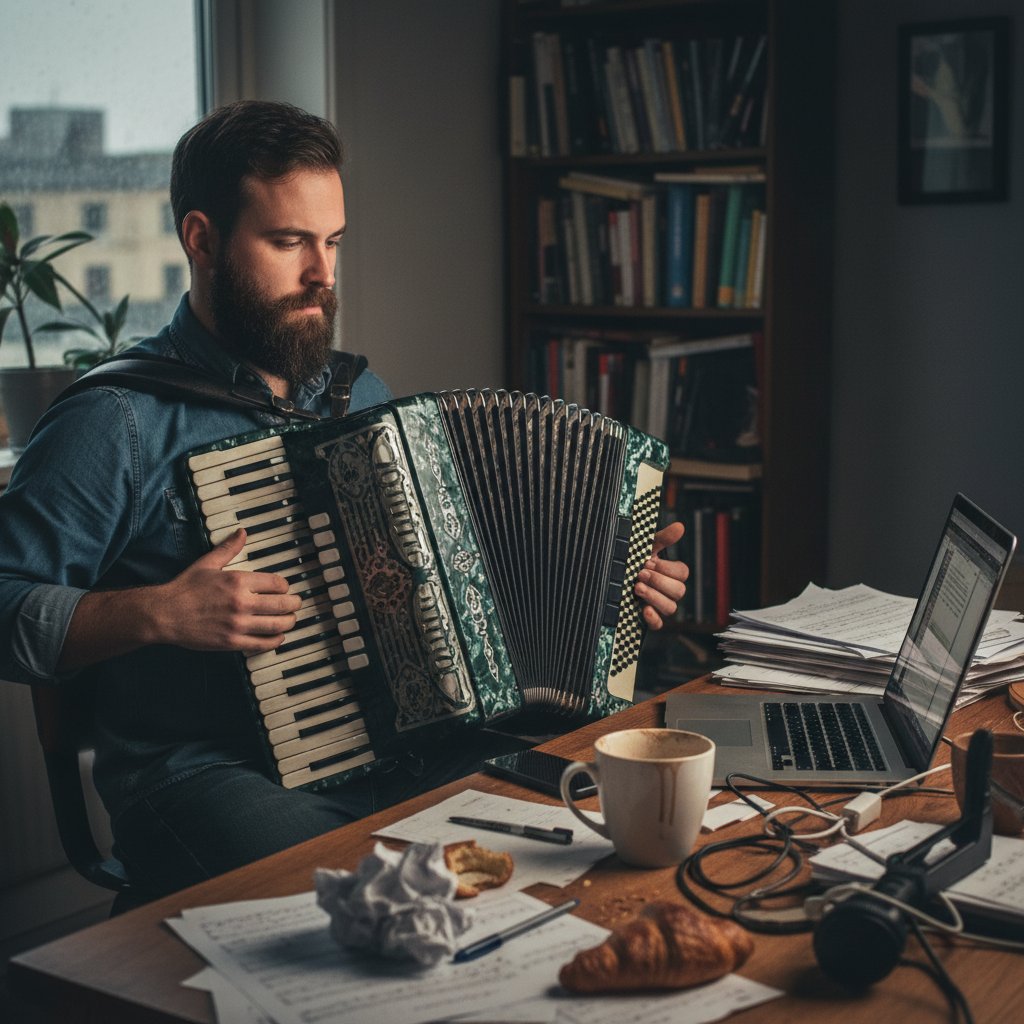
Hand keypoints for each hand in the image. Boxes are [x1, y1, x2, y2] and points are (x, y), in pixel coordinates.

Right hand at [153, 529, 301, 653]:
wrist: (164, 614)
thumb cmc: (185, 588)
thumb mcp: (207, 563)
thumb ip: (228, 549)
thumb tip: (242, 533)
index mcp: (238, 581)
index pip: (277, 584)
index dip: (285, 587)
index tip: (285, 589)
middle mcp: (241, 602)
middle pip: (283, 605)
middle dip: (294, 604)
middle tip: (296, 604)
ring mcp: (237, 624)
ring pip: (277, 625)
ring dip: (289, 623)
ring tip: (290, 620)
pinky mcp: (232, 642)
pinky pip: (262, 644)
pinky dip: (275, 641)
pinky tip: (277, 637)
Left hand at [634, 521, 687, 629]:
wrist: (608, 576)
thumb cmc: (629, 560)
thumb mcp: (643, 547)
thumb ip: (662, 539)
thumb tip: (680, 526)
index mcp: (670, 573)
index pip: (682, 573)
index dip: (667, 568)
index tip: (648, 562)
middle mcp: (667, 591)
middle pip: (679, 591)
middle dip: (659, 581)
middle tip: (640, 574)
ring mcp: (658, 606)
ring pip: (671, 608)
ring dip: (655, 597)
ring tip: (637, 588)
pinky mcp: (647, 619)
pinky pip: (659, 625)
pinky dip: (653, 618)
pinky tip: (644, 610)